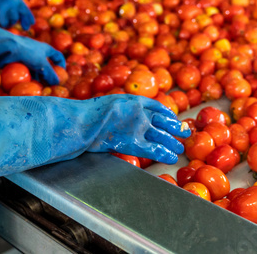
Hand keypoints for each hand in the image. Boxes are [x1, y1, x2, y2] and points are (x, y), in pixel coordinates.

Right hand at [0, 0, 33, 29]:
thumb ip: (12, 6)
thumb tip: (20, 20)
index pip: (25, 9)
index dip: (28, 18)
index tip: (30, 25)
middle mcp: (12, 1)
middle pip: (18, 17)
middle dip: (20, 23)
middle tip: (23, 28)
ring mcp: (6, 7)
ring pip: (12, 21)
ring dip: (7, 23)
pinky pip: (4, 24)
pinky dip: (0, 24)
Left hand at [0, 19, 64, 84]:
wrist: (7, 47)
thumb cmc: (27, 52)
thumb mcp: (42, 64)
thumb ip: (50, 74)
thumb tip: (57, 83)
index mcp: (45, 48)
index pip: (57, 56)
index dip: (61, 65)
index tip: (61, 75)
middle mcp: (37, 52)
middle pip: (45, 65)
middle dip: (47, 76)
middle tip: (48, 86)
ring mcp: (27, 57)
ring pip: (34, 69)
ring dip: (37, 78)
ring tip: (38, 88)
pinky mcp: (18, 61)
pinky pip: (25, 71)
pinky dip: (27, 78)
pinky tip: (27, 86)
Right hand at [0, 93, 189, 178]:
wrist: (71, 122)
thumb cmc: (78, 118)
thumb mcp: (98, 110)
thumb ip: (110, 114)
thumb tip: (111, 119)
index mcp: (127, 99)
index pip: (153, 105)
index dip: (166, 113)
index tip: (174, 118)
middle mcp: (135, 109)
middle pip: (161, 118)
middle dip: (175, 127)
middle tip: (185, 133)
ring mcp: (135, 123)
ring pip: (161, 133)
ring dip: (172, 141)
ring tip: (181, 148)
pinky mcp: (131, 139)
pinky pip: (152, 147)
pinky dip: (163, 152)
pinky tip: (170, 157)